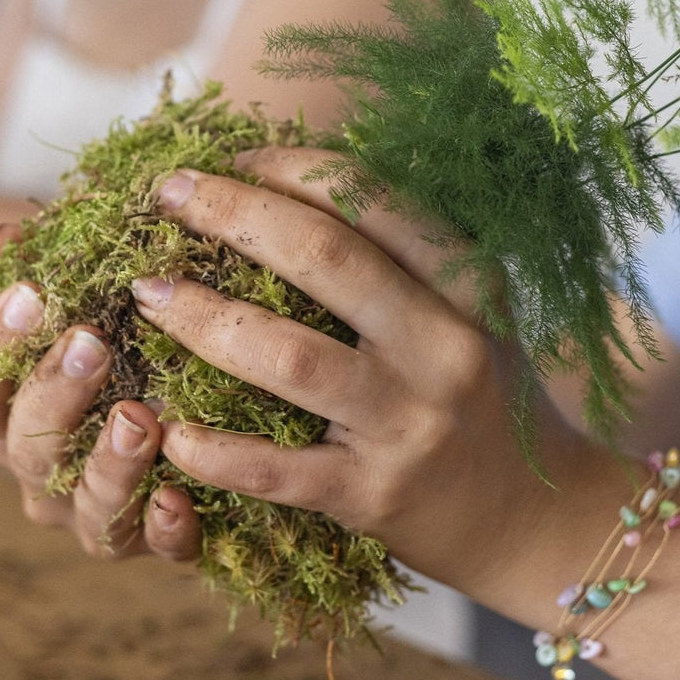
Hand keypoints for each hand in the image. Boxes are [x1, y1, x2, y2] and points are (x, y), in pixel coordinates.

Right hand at [0, 224, 200, 561]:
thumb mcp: (79, 303)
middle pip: (27, 445)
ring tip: (138, 417)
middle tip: (91, 341)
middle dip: (56, 392)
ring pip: (88, 506)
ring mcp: (92, 514)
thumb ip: (39, 271)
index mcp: (8, 414)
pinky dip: (165, 529)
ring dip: (111, 463)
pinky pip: (156, 549)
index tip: (30, 293)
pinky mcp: (153, 542)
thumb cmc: (116, 344)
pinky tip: (179, 497)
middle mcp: (40, 472)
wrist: (186, 408)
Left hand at [130, 148, 590, 599]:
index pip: (372, 199)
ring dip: (204, 318)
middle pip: (325, 257)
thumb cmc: (478, 395)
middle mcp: (443, 346)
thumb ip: (398, 255)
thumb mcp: (466, 311)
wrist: (532, 520)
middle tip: (167, 196)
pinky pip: (277, 469)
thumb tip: (286, 182)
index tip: (228, 158)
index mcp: (468, 284)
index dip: (289, 168)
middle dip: (231, 213)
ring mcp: (408, 424)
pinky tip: (170, 430)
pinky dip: (216, 450)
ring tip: (147, 292)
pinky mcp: (373, 496)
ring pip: (289, 357)